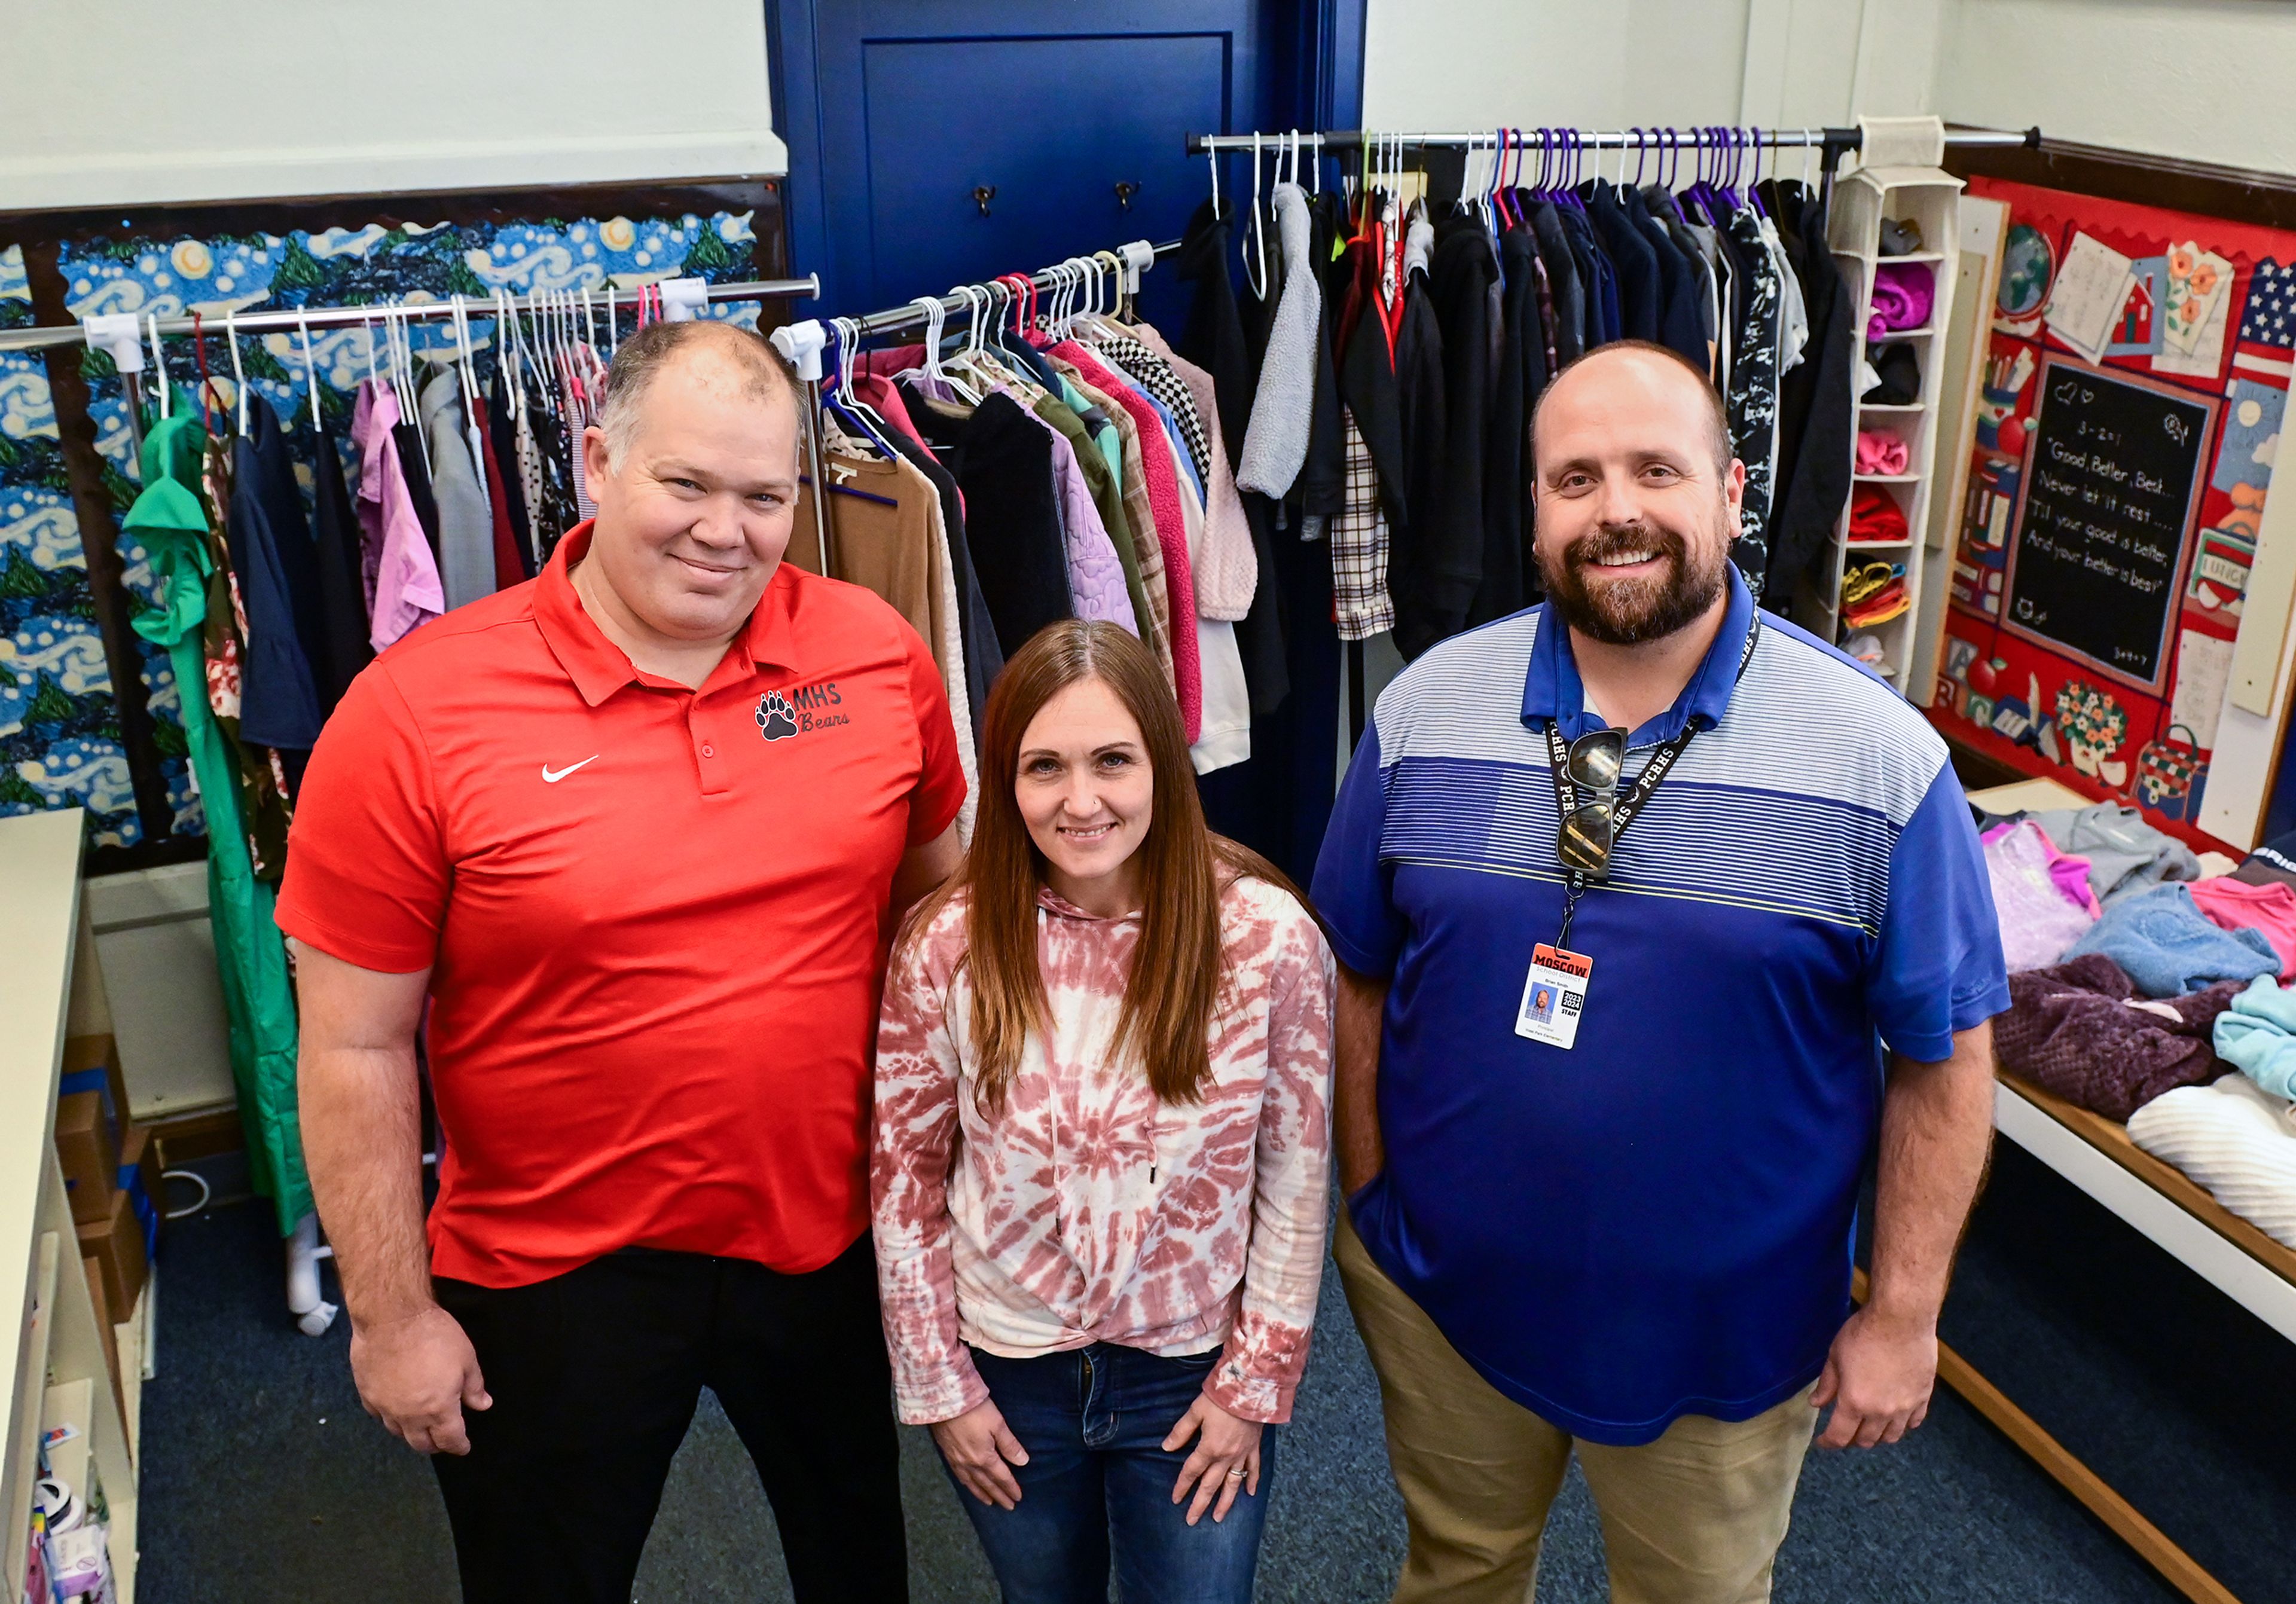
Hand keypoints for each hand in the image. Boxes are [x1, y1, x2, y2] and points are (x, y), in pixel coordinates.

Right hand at [349, 1304, 490, 1454]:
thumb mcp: (466, 1358)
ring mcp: (385, 1408)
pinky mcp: (367, 1395)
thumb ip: (474, 1387)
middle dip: (435, 1445)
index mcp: (439, 1409)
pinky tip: (396, 1411)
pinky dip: (390, 1418)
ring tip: (420, 1428)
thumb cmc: (435, 1336)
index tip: (463, 1447)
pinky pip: (379, 1416)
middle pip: (422, 1443)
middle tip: (443, 1440)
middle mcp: (410, 1416)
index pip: (450, 1439)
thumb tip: (483, 1406)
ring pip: (398, 1433)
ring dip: (412, 1434)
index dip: (459, 1446)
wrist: (391, 1318)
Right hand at [931, 1399, 1029, 1509]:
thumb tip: (1023, 1462)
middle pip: (987, 1484)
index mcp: (985, 1457)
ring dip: (982, 1493)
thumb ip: (1010, 1445)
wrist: (944, 1401)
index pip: (1001, 1477)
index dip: (1011, 1488)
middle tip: (1008, 1507)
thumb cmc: (974, 1410)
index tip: (1018, 1497)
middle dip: (999, 1495)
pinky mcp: (947, 1454)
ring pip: (972, 1483)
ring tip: (990, 1502)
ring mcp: (957, 1460)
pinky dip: (967, 1484)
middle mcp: (970, 1464)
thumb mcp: (998, 1424)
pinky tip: (968, 1484)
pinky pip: (959, 1476)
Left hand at [1163, 1391, 1262, 1524]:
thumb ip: (1181, 1431)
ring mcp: (1242, 1454)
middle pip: (1210, 1485)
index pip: (1191, 1471)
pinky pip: (1254, 1469)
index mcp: (1209, 1448)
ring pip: (1232, 1484)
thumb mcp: (1196, 1411)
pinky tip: (1250, 1494)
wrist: (1251, 1388)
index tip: (1175, 1499)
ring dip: (1225, 1503)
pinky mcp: (1254, 1447)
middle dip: (1200, 1504)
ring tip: (1218, 1517)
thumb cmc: (1221, 1398)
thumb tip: (1166, 1448)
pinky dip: (1252, 1481)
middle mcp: (1226, 1457)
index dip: (1182, 1485)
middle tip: (1192, 1521)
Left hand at [1812, 1304, 1937, 1448]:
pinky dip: (1902, 1425)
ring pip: (1892, 1436)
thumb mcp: (1835, 1356)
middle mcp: (1881, 1412)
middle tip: (1844, 1430)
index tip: (1822, 1442)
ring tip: (1869, 1427)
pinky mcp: (1923, 1397)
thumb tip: (1816, 1404)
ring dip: (1877, 1435)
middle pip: (1866, 1440)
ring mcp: (1905, 1407)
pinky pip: (1914, 1422)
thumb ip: (1827, 1385)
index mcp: (1855, 1403)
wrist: (1901, 1320)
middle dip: (1852, 1439)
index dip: (1828, 1443)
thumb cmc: (1863, 1334)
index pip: (1840, 1436)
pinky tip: (1895, 1417)